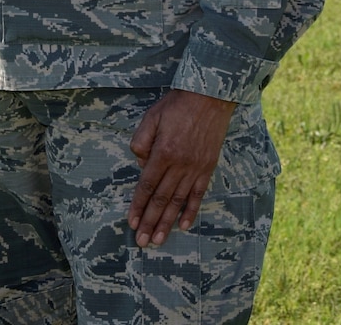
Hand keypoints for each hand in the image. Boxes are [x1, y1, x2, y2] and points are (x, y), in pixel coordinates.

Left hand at [127, 89, 235, 247]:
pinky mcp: (208, 168)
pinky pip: (198, 194)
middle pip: (162, 199)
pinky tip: (184, 225)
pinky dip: (191, 211)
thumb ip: (141, 141)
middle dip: (150, 222)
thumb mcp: (151, 117)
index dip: (138, 205)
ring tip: (158, 240)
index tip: (131, 222)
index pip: (147, 186)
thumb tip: (140, 163)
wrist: (209, 97)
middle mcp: (180, 165)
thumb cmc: (177, 105)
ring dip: (167, 222)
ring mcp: (195, 168)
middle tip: (142, 242)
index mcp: (163, 152)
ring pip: (179, 201)